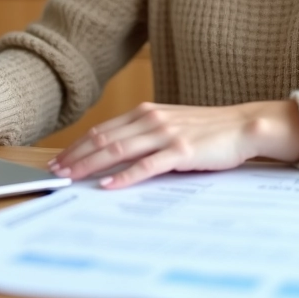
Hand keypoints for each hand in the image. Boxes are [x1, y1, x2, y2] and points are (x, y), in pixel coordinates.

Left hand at [48, 100, 298, 189]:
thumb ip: (147, 135)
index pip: (103, 130)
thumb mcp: (172, 127)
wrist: (243, 126)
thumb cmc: (208, 130)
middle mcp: (152, 119)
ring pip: (118, 150)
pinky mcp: (181, 150)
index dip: (78, 145)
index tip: (60, 159)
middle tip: (55, 172)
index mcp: (147, 112)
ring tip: (72, 177)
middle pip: (104, 139)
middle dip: (76, 156)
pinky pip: (146, 165)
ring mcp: (166, 134)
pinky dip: (124, 176)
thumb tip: (118, 154)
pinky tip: (109, 185)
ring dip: (91, 165)